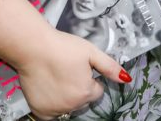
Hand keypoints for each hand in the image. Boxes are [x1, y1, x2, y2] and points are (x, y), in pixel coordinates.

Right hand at [15, 29, 129, 119]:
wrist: (34, 47)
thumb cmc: (62, 47)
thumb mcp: (91, 52)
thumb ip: (110, 67)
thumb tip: (126, 79)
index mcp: (86, 92)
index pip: (97, 91)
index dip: (91, 79)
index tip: (81, 69)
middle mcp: (71, 105)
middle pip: (83, 100)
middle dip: (79, 89)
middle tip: (68, 71)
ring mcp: (55, 110)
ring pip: (69, 107)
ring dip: (67, 97)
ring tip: (58, 77)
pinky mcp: (40, 111)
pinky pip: (52, 115)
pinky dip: (53, 106)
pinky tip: (50, 90)